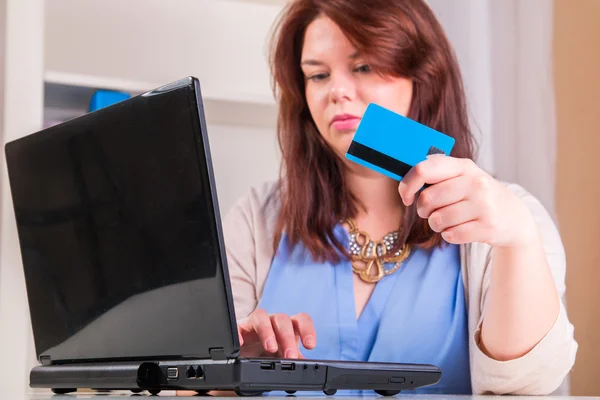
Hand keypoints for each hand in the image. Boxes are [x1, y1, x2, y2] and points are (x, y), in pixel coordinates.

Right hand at [237, 309, 315, 357]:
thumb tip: (309, 366)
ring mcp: (255, 323)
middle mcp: (273, 322)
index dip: (307, 330)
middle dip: (287, 337)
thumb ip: (296, 360)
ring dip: (267, 331)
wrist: (246, 356)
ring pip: (262, 316)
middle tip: (289, 355)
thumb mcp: (284, 357)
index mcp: (288, 327)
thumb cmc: (269, 353)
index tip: (310, 346)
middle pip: (282, 319)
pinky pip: (238, 326)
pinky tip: (241, 344)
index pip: (301, 320)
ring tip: (271, 348)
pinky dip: (239, 333)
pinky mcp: (239, 328)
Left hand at [397, 155, 536, 248]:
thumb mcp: (462, 177)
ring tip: (448, 220)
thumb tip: (405, 182)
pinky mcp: (488, 227)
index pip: (424, 169)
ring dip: (436, 224)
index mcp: (463, 166)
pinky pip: (451, 235)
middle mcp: (476, 182)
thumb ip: (436, 174)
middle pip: (427, 199)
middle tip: (430, 212)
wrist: (514, 216)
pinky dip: (449, 235)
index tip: (406, 197)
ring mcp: (484, 205)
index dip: (407, 185)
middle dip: (423, 210)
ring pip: (437, 219)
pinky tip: (460, 229)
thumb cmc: (477, 195)